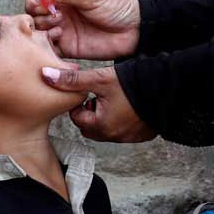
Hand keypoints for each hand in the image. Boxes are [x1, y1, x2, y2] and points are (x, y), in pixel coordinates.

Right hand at [26, 0, 140, 59]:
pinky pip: (51, 51)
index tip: (46, 4)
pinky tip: (60, 40)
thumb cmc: (117, 6)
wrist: (136, 29)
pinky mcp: (70, 49)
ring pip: (40, 33)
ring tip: (60, 29)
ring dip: (44, 30)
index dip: (36, 1)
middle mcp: (61, 14)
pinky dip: (48, 47)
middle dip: (39, 16)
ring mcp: (64, 32)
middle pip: (35, 16)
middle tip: (56, 17)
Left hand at [41, 66, 156, 142]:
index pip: (77, 118)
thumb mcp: (99, 78)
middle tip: (99, 96)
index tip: (87, 91)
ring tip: (115, 99)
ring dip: (106, 117)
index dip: (79, 103)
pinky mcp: (143, 136)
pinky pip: (125, 131)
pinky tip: (128, 106)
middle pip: (91, 127)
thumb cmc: (133, 83)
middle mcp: (115, 137)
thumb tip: (46, 75)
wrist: (168, 87)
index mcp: (101, 126)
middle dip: (91, 113)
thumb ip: (72, 79)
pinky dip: (123, 121)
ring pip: (107, 130)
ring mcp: (130, 138)